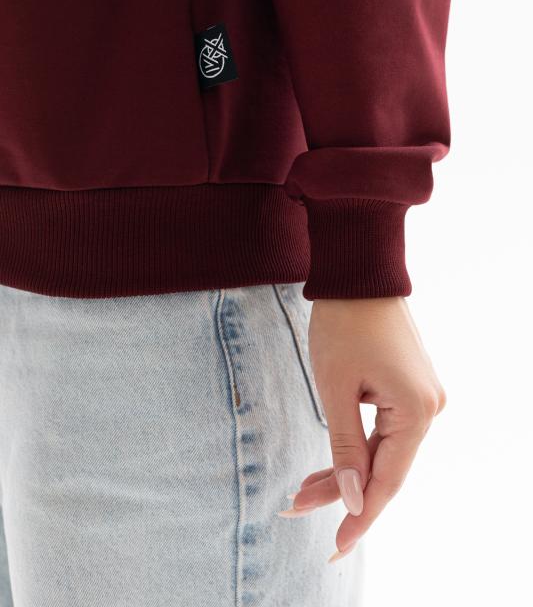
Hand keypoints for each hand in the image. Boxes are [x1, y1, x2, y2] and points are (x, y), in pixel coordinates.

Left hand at [280, 297, 445, 561]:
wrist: (359, 273)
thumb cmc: (343, 324)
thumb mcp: (336, 388)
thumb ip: (346, 446)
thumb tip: (354, 498)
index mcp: (416, 410)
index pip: (387, 480)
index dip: (360, 516)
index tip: (337, 547)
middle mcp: (429, 408)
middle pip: (383, 467)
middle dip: (341, 490)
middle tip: (296, 509)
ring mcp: (422, 397)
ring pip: (382, 450)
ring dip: (345, 468)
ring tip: (302, 491)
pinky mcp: (410, 388)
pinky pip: (384, 430)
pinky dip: (356, 445)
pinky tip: (330, 464)